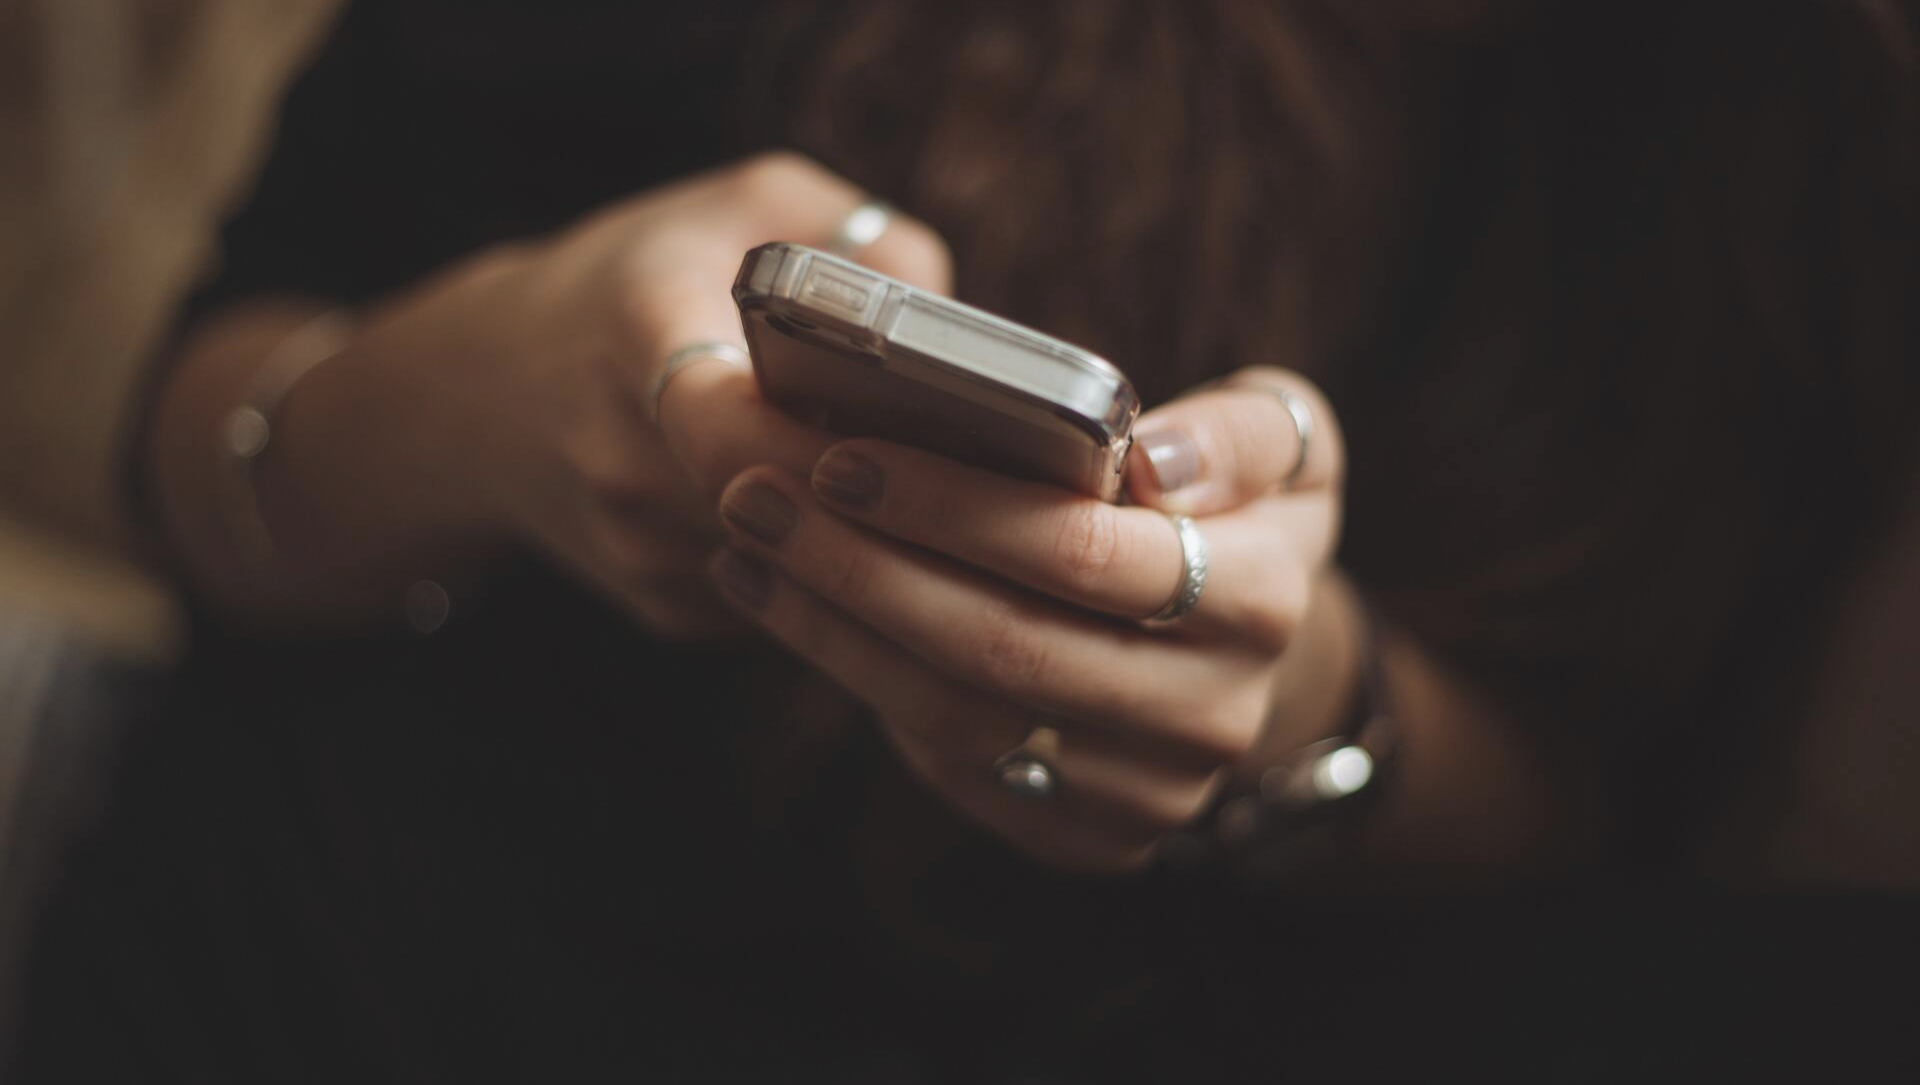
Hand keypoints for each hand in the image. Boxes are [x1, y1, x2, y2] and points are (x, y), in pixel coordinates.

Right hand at [230, 152, 950, 633]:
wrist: (485, 395)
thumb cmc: (639, 281)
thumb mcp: (742, 206)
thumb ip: (857, 236)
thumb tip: (956, 318)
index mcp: (635, 334)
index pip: (730, 423)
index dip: (832, 445)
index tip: (923, 435)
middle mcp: (621, 457)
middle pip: (784, 511)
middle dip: (885, 500)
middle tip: (983, 479)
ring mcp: (637, 549)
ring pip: (798, 569)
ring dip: (873, 542)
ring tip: (948, 500)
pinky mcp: (662, 607)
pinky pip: (782, 601)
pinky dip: (835, 569)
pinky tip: (864, 523)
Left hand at [707, 368, 1345, 871]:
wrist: (1245, 654)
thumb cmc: (1235, 513)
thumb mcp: (1284, 443)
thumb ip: (1238, 433)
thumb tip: (1151, 463)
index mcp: (1263, 600)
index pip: (1083, 554)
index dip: (952, 507)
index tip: (843, 457)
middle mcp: (1213, 715)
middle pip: (1001, 646)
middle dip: (859, 567)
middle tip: (755, 496)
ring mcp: (1148, 794)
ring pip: (958, 716)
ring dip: (832, 629)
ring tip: (749, 546)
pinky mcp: (1087, 839)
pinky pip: (952, 765)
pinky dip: (859, 681)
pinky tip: (793, 607)